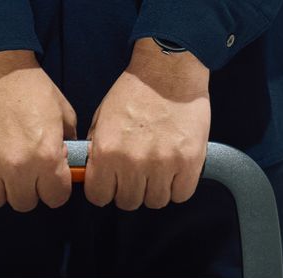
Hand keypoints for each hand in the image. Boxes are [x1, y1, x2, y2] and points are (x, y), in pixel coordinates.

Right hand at [0, 50, 77, 211]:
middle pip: (23, 203)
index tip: (47, 181)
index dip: (53, 190)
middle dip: (26, 190)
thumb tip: (68, 168)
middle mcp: (17, 165)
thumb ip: (68, 145)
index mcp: (46, 156)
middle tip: (22, 172)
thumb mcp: (63, 113)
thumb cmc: (29, 86)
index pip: (55, 199)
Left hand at [85, 38, 210, 209]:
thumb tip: (93, 176)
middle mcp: (133, 162)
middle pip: (128, 202)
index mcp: (107, 152)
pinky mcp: (189, 162)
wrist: (168, 70)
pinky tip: (175, 171)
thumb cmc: (135, 92)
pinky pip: (181, 194)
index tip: (112, 184)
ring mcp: (163, 164)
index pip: (99, 197)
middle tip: (138, 174)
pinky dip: (178, 187)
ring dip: (155, 189)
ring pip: (155, 201)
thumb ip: (96, 151)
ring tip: (158, 170)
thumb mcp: (102, 119)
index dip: (106, 191)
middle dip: (131, 191)